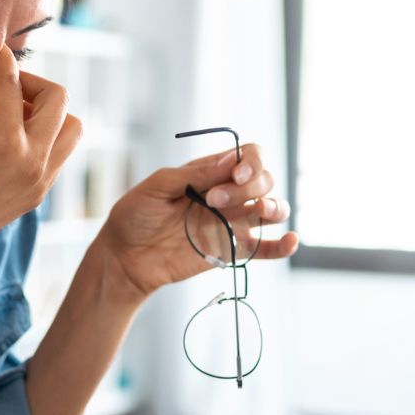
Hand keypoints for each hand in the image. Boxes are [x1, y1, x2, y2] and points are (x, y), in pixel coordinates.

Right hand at [0, 36, 81, 264]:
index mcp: (5, 142)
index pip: (13, 83)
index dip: (0, 61)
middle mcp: (33, 162)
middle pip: (58, 99)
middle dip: (32, 83)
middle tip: (3, 86)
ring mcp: (40, 181)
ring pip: (71, 128)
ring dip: (48, 112)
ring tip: (12, 114)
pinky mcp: (39, 194)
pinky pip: (60, 154)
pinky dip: (45, 137)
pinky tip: (10, 138)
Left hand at [98, 143, 298, 298]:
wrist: (124, 257)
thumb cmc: (135, 216)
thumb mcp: (157, 187)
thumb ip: (194, 174)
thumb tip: (230, 161)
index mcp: (210, 172)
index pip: (249, 156)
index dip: (251, 162)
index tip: (234, 174)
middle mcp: (227, 194)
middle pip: (263, 180)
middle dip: (248, 186)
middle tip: (214, 200)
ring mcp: (232, 222)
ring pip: (272, 209)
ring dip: (274, 206)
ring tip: (259, 210)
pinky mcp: (232, 250)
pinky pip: (266, 248)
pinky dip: (283, 245)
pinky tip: (290, 241)